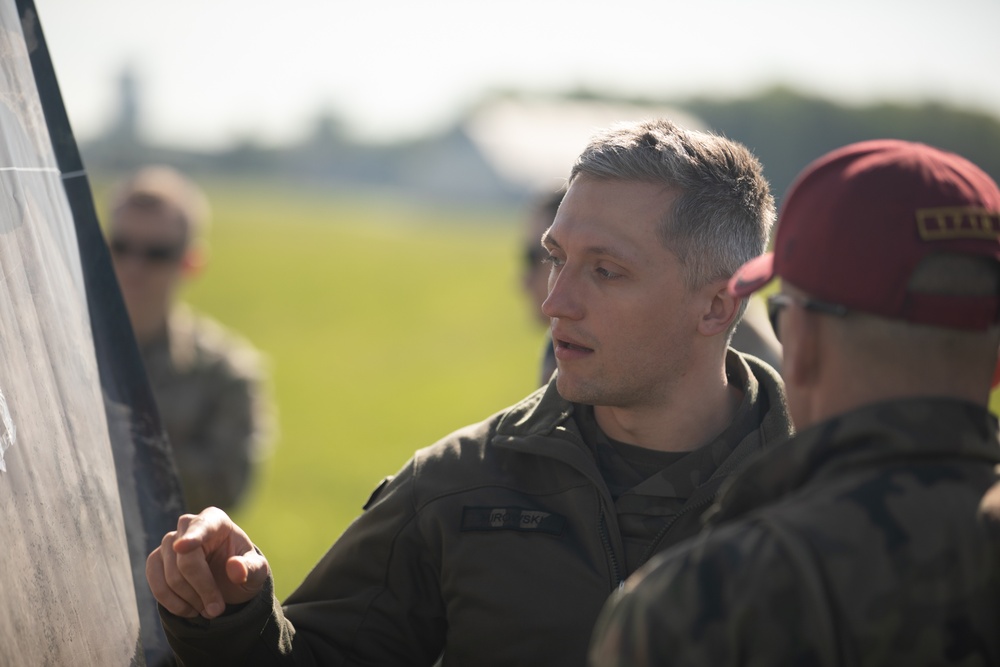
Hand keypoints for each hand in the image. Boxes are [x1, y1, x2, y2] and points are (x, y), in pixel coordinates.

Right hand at [146, 507, 269, 618]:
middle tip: (217, 610)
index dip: (193, 537)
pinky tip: (189, 610)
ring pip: (170, 576)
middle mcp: (188, 525)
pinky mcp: (156, 561)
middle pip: (186, 561)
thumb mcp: (257, 571)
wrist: (227, 581)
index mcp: (215, 520)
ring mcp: (169, 542)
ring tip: (208, 610)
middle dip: (202, 590)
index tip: (182, 547)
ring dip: (189, 600)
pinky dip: (172, 603)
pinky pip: (156, 584)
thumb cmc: (243, 569)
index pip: (202, 527)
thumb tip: (236, 568)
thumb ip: (251, 568)